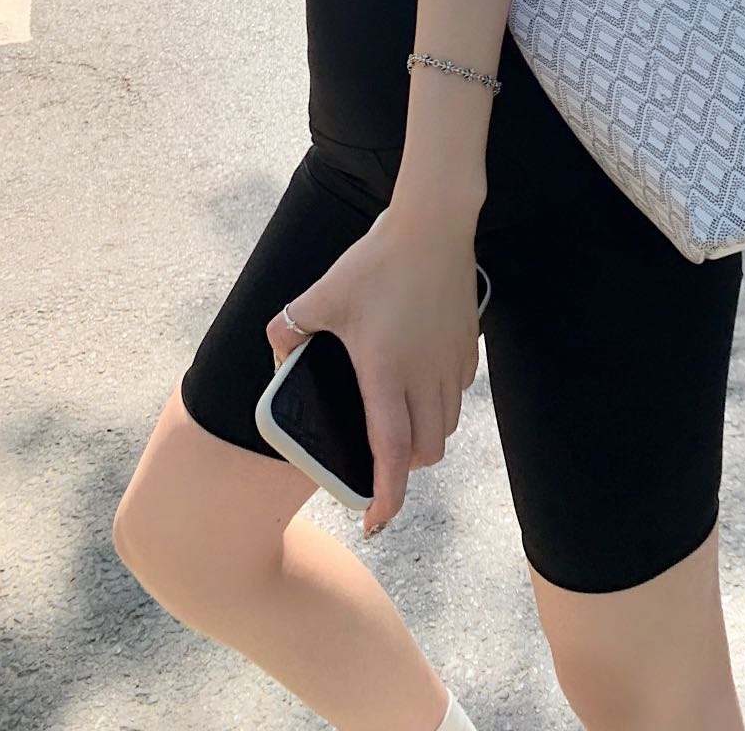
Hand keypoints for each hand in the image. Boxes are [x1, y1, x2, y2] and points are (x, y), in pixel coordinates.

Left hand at [264, 206, 482, 537]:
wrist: (433, 224)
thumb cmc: (376, 260)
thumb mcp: (322, 294)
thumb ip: (290, 326)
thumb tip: (275, 349)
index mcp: (385, 374)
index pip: (390, 453)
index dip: (385, 495)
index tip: (375, 521)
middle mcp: (424, 377)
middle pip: (426, 451)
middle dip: (403, 469)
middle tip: (380, 464)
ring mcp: (451, 362)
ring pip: (447, 425)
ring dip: (425, 437)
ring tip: (399, 424)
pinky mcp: (469, 345)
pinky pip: (459, 392)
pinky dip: (442, 403)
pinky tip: (422, 382)